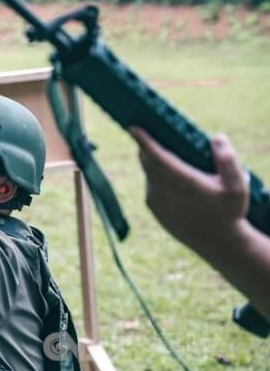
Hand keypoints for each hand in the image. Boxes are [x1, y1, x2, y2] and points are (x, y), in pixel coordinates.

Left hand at [130, 128, 247, 248]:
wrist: (217, 243)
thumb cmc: (228, 212)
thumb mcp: (237, 186)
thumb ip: (227, 160)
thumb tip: (217, 137)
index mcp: (181, 181)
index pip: (156, 155)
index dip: (143, 140)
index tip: (133, 127)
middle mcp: (163, 189)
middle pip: (147, 160)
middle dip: (147, 146)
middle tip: (153, 132)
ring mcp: (155, 199)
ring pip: (148, 172)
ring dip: (154, 161)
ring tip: (168, 154)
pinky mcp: (152, 207)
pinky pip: (150, 184)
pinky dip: (155, 175)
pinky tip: (169, 175)